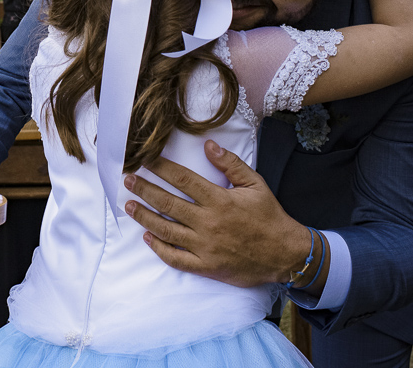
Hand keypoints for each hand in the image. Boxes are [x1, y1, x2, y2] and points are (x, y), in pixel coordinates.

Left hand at [123, 140, 308, 287]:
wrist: (285, 255)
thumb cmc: (269, 217)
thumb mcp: (255, 184)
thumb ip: (230, 164)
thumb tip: (208, 145)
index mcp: (219, 200)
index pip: (182, 180)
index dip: (160, 168)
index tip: (144, 160)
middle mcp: (208, 223)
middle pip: (168, 203)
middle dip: (144, 190)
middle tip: (127, 180)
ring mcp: (205, 247)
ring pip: (166, 230)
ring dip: (145, 217)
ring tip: (129, 206)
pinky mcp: (206, 266)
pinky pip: (176, 259)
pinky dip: (159, 249)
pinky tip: (148, 238)